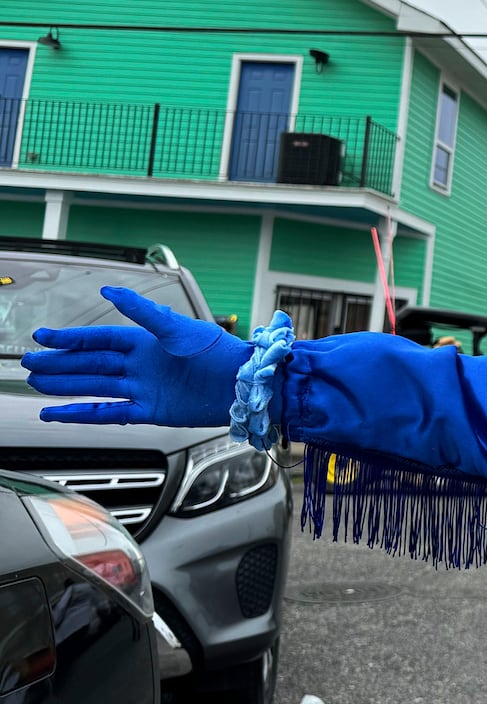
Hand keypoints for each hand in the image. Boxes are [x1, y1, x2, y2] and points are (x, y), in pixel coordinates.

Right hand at [22, 286, 250, 425]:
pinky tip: (58, 413)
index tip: (43, 337)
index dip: (70, 339)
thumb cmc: (217, 351)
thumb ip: (141, 311)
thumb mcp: (176, 327)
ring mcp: (143, 388)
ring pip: (94, 387)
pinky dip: (82, 413)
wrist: (241, 384)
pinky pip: (109, 412)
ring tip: (35, 383)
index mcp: (146, 341)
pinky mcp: (149, 410)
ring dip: (65, 386)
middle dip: (60, 364)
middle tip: (29, 364)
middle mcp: (141, 365)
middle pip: (91, 364)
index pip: (99, 340)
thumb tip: (110, 290)